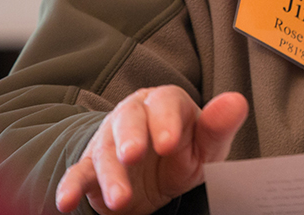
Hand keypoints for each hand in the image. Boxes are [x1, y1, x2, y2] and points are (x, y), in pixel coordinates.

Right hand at [56, 86, 247, 214]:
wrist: (155, 174)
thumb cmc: (185, 152)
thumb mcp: (207, 145)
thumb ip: (219, 126)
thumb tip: (237, 101)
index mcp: (165, 103)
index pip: (165, 102)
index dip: (165, 120)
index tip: (169, 143)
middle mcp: (133, 115)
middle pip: (127, 118)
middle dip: (130, 137)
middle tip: (134, 155)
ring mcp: (109, 140)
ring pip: (104, 151)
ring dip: (110, 175)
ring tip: (120, 199)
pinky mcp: (90, 166)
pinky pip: (78, 173)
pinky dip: (70, 187)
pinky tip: (66, 201)